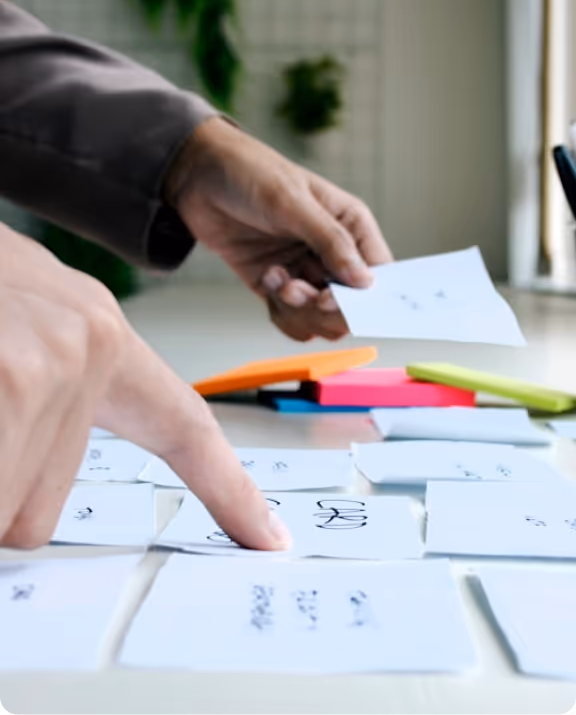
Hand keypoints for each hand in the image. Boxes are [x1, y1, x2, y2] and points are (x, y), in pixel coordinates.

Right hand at [0, 223, 289, 550]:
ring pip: (4, 511)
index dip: (228, 489)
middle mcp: (89, 343)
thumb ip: (38, 400)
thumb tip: (22, 501)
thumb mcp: (12, 330)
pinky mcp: (14, 372)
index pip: (181, 424)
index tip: (267, 538)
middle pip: (38, 508)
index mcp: (99, 337)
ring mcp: (49, 360)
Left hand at [169, 118, 392, 340]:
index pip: (378, 274)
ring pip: (320, 318)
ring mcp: (304, 270)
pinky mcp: (275, 284)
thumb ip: (330, 241)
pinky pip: (290, 318)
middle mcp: (332, 252)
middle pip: (350, 306)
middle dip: (324, 307)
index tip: (331, 298)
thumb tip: (365, 282)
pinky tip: (266, 276)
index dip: (364, 297)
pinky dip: (279, 311)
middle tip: (298, 291)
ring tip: (278, 281)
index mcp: (350, 225)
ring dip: (299, 310)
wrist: (195, 174)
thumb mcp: (292, 202)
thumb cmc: (250, 172)